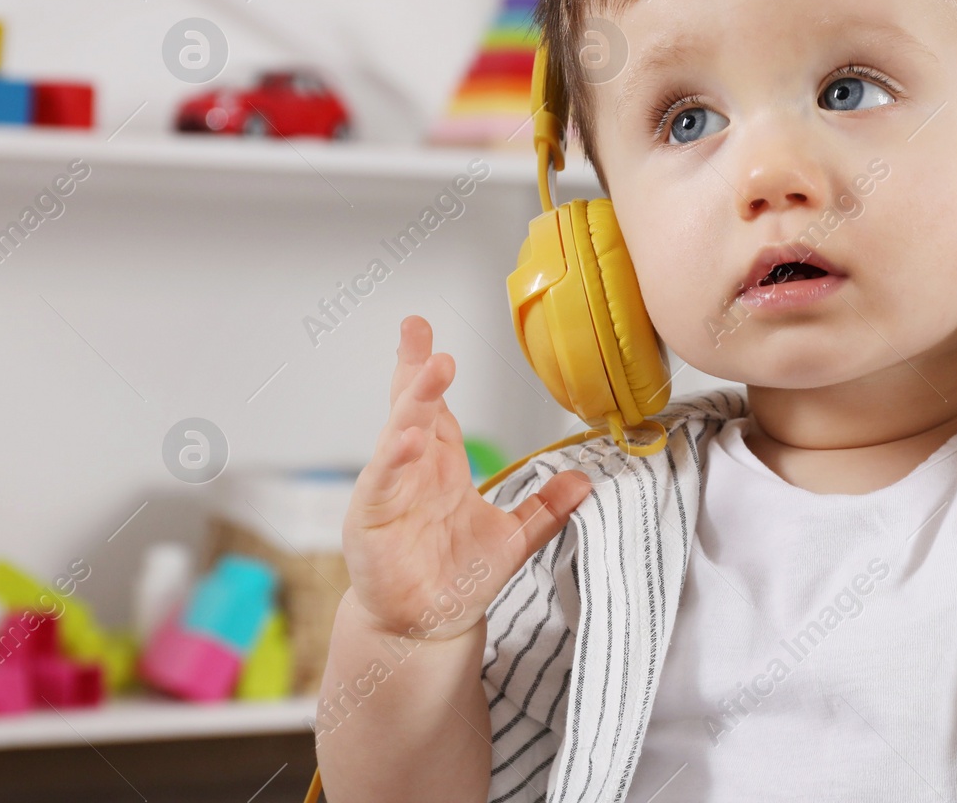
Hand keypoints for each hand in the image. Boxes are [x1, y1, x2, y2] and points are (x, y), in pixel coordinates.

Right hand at [341, 315, 591, 641]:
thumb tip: (584, 479)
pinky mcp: (372, 521)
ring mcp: (388, 493)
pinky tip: (409, 441)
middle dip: (416, 371)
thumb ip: (547, 508)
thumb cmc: (459, 577)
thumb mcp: (515, 538)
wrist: (426, 627)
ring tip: (431, 369)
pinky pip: (382, 484)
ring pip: (397, 437)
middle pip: (411, 409)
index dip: (426, 369)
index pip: (434, 406)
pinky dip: (393, 461)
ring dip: (412, 404)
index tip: (422, 330)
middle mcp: (412, 470)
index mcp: (441, 464)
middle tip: (422, 333)